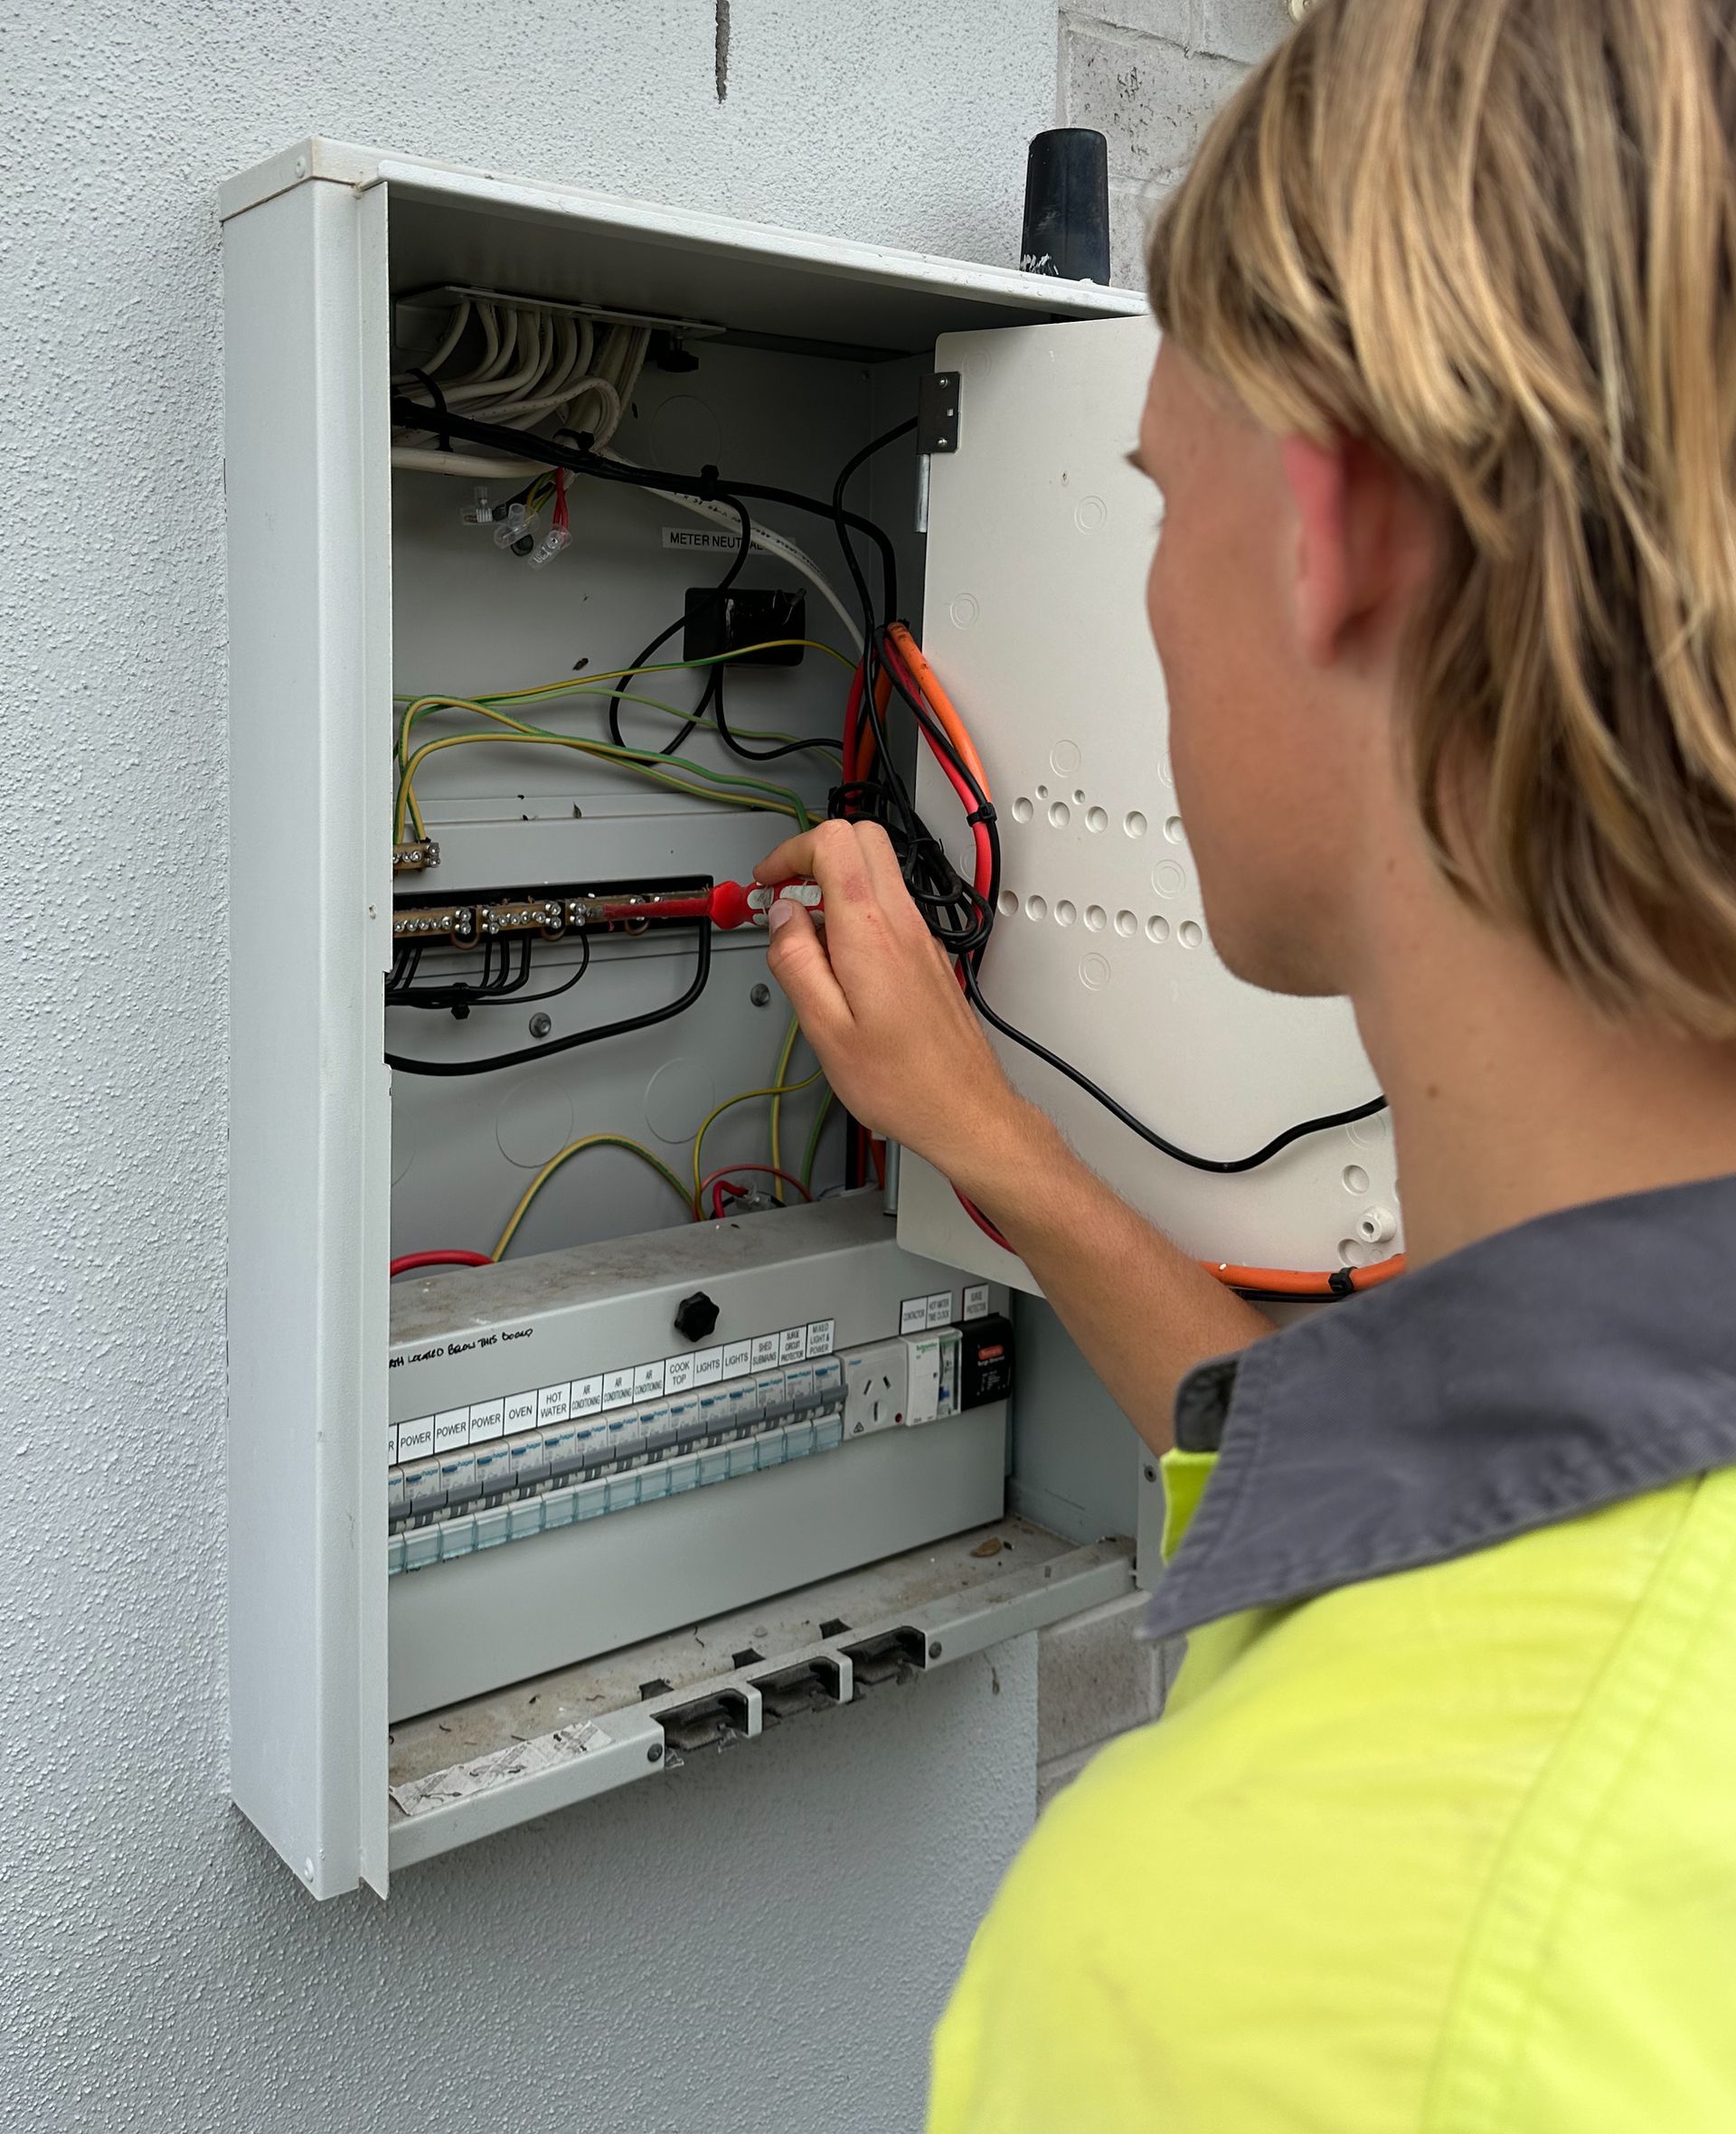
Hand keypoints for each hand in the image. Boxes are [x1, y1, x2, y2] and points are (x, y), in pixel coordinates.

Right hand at [754, 820, 1026, 1182]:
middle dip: (815, 852)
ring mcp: (920, 938)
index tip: (767, 882)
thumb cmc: (902, 1082)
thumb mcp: (825, 1029)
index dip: (790, 852)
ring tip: (807, 939)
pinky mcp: (928, 957)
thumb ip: (796, 961)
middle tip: (785, 892)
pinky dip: (857, 915)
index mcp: (871, 934)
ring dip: (835, 885)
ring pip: (879, 872)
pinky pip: (890, 910)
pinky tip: (840, 965)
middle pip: (863, 838)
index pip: (834, 843)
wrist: (963, 1110)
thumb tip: (781, 918)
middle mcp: (903, 924)